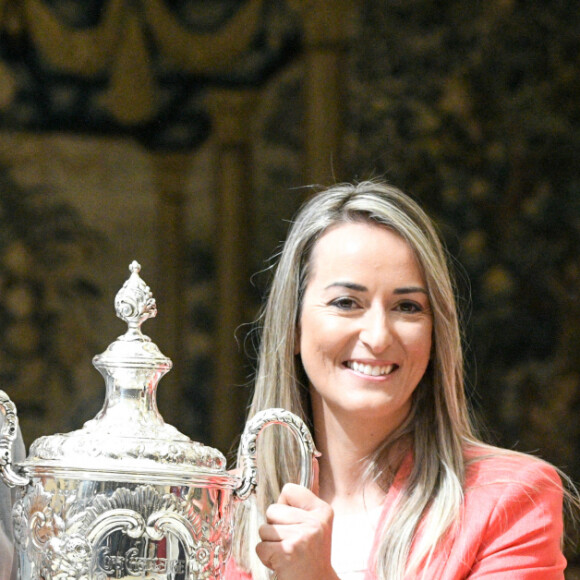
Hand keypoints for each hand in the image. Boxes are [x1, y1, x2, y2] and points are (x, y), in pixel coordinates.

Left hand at [255, 464, 338, 579]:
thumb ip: (308, 496)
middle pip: (273, 509)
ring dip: (270, 543)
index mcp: (322, 510)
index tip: (296, 524)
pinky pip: (261, 546)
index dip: (285, 507)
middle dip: (276, 527)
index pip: (288, 489)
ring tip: (286, 553)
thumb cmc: (311, 555)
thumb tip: (314, 458)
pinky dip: (266, 557)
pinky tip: (282, 563)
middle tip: (291, 543)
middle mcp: (314, 522)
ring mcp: (302, 537)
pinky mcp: (287, 552)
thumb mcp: (316, 523)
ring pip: (265, 528)